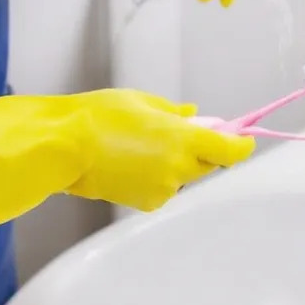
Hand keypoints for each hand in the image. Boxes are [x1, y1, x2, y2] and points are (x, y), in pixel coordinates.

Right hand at [63, 90, 255, 210]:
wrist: (60, 148)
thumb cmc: (97, 118)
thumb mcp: (141, 103)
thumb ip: (173, 112)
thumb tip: (192, 116)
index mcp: (184, 140)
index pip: (231, 151)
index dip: (241, 145)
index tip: (243, 139)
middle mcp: (179, 168)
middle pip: (208, 163)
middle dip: (202, 150)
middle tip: (180, 134)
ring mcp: (163, 188)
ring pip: (184, 176)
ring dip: (176, 164)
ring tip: (142, 147)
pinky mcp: (147, 202)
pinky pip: (164, 188)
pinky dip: (157, 177)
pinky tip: (131, 164)